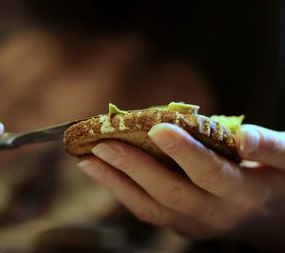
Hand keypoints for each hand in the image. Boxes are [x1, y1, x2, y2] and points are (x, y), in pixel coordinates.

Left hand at [77, 123, 284, 238]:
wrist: (270, 217)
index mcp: (243, 194)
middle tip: (102, 143)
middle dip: (134, 167)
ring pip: (149, 207)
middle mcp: (214, 215)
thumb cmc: (277, 180)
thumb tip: (244, 136)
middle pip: (169, 193)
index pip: (210, 173)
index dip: (185, 152)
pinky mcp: (177, 225)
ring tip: (86, 160)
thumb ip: (271, 148)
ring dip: (115, 183)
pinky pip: (145, 211)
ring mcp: (192, 225)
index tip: (158, 126)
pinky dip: (120, 190)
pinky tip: (100, 171)